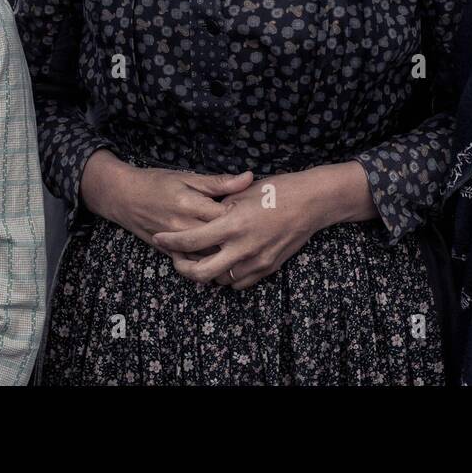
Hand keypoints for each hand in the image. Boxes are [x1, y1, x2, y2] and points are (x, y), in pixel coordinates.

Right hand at [81, 149, 253, 253]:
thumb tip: (248, 177)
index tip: (256, 215)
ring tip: (243, 251)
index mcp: (191, 205)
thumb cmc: (157, 182)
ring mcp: (175, 243)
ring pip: (208, 258)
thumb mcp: (188, 177)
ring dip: (226, 257)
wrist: (124, 197)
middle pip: (220, 242)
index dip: (245, 217)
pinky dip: (208, 264)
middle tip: (255, 236)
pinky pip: (193, 264)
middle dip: (238, 241)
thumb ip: (219, 182)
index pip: (227, 217)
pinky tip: (223, 261)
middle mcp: (183, 227)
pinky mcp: (169, 253)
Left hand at [152, 169, 333, 290]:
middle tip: (176, 259)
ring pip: (221, 281)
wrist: (313, 202)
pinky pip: (240, 283)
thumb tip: (202, 215)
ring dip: (207, 273)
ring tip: (200, 259)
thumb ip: (220, 207)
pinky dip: (228, 276)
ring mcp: (257, 261)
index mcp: (233, 224)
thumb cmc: (278, 190)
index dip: (170, 242)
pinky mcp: (269, 268)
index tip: (158, 238)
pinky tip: (225, 263)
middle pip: (201, 273)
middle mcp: (243, 247)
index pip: (191, 240)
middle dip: (183, 269)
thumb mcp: (244, 192)